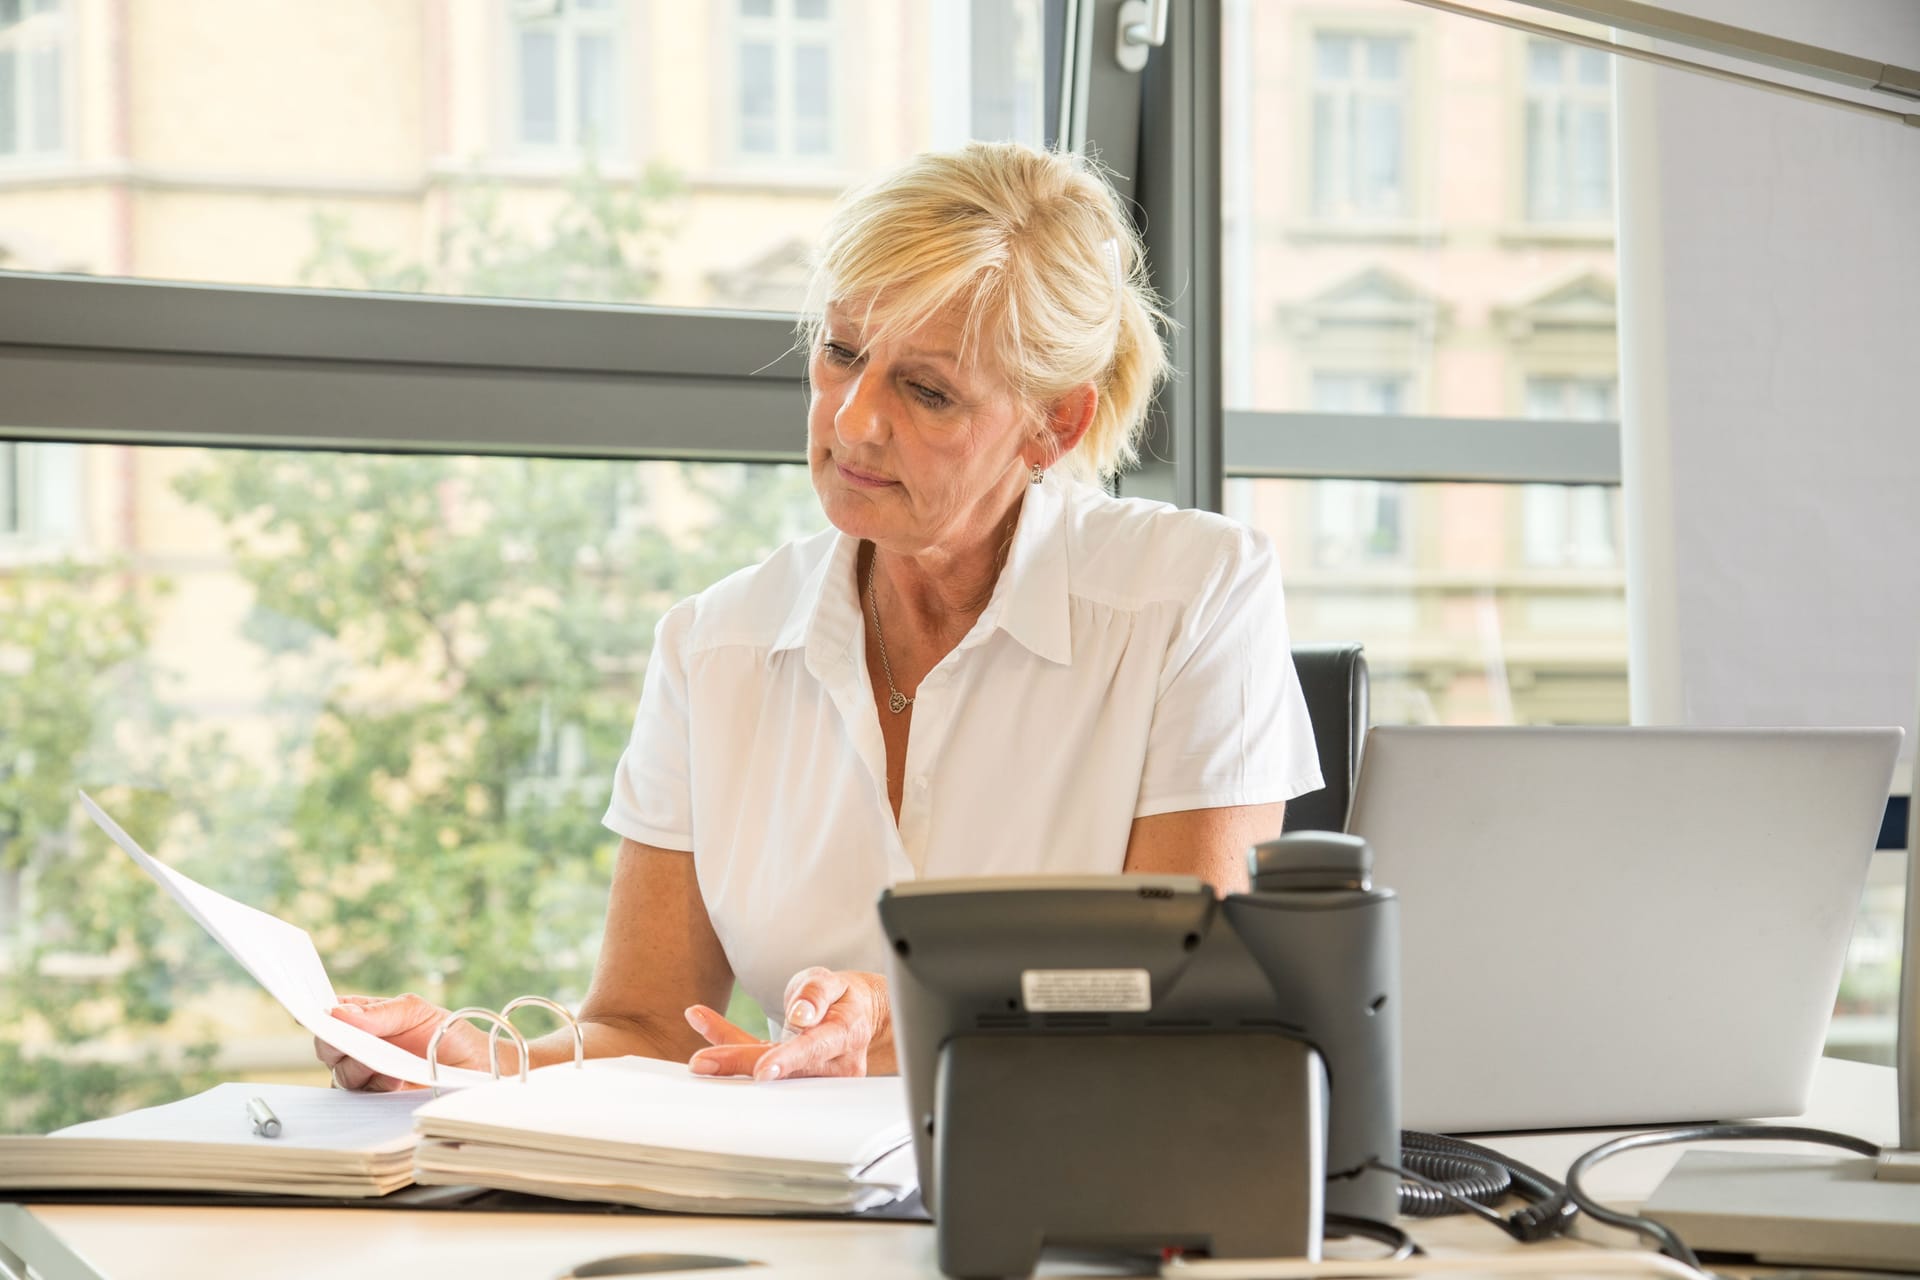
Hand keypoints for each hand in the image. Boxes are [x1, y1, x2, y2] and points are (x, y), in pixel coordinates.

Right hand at [317, 993, 495, 1091]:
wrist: (474, 1067)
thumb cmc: (445, 1033)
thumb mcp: (416, 1011)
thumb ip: (379, 1012)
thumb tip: (337, 1013)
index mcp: (364, 1017)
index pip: (330, 1014)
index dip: (319, 1016)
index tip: (323, 1019)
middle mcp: (359, 1045)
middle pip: (327, 1047)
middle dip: (340, 1046)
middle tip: (362, 1046)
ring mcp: (365, 1073)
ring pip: (340, 1074)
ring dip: (361, 1069)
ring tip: (391, 1067)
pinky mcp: (374, 1098)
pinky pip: (355, 1098)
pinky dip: (372, 1089)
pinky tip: (394, 1083)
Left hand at [684, 968, 894, 1079]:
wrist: (858, 1015)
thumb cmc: (842, 997)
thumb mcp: (831, 982)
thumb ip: (815, 993)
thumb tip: (802, 1015)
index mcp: (846, 1035)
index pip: (815, 1049)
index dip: (787, 1060)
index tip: (761, 1071)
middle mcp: (835, 1065)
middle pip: (785, 1069)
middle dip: (742, 1063)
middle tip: (703, 1062)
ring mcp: (815, 1079)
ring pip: (768, 1070)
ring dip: (731, 1061)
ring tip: (700, 1058)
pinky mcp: (795, 1080)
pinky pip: (760, 1065)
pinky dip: (732, 1051)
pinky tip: (704, 1031)